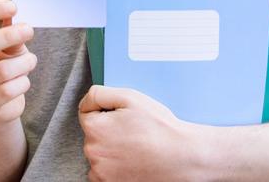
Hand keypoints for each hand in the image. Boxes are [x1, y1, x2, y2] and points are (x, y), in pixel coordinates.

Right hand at [0, 0, 36, 130]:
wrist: (0, 105)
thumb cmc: (2, 67)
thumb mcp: (8, 47)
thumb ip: (10, 33)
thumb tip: (13, 16)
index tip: (13, 7)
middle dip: (7, 36)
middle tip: (29, 30)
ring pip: (1, 70)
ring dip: (24, 62)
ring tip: (31, 60)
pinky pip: (7, 91)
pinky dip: (23, 82)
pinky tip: (23, 81)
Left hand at [79, 86, 210, 181]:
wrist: (183, 158)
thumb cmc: (160, 129)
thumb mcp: (130, 97)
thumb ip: (99, 95)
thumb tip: (86, 101)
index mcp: (94, 128)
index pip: (86, 113)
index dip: (105, 112)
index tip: (122, 118)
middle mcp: (93, 152)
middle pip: (93, 135)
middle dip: (108, 131)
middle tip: (133, 133)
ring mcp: (101, 172)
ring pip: (99, 154)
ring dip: (110, 150)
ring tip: (135, 148)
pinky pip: (104, 173)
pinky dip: (114, 168)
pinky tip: (132, 162)